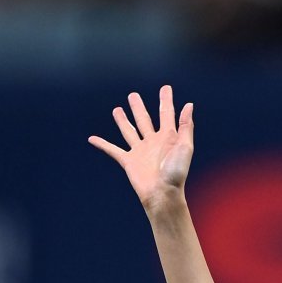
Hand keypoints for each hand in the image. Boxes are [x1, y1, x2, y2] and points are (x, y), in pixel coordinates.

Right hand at [89, 84, 193, 212]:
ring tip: (117, 110)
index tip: (165, 88)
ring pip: (129, 131)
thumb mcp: (185, 147)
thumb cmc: (176, 174)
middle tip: (133, 96)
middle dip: (138, 107)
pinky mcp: (129, 162)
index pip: (166, 113)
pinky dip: (102, 144)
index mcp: (167, 137)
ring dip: (122, 121)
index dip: (166, 100)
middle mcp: (152, 142)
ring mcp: (140, 151)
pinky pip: (113, 150)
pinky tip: (92, 138)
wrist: (163, 194)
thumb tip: (188, 105)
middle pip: (144, 119)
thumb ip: (186, 126)